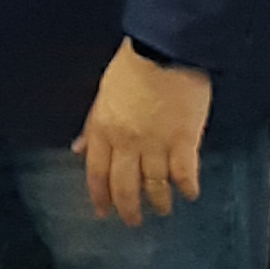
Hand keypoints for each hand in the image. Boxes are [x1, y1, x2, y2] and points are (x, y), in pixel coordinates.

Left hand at [74, 41, 210, 226]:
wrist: (166, 48)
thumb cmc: (134, 64)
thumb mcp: (104, 93)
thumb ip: (92, 124)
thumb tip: (78, 148)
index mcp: (104, 129)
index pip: (96, 173)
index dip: (100, 196)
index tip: (103, 212)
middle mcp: (127, 142)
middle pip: (124, 186)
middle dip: (128, 208)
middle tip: (133, 221)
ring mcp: (156, 143)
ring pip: (154, 184)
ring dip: (159, 201)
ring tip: (163, 210)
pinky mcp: (184, 139)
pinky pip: (184, 173)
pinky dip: (187, 186)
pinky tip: (190, 194)